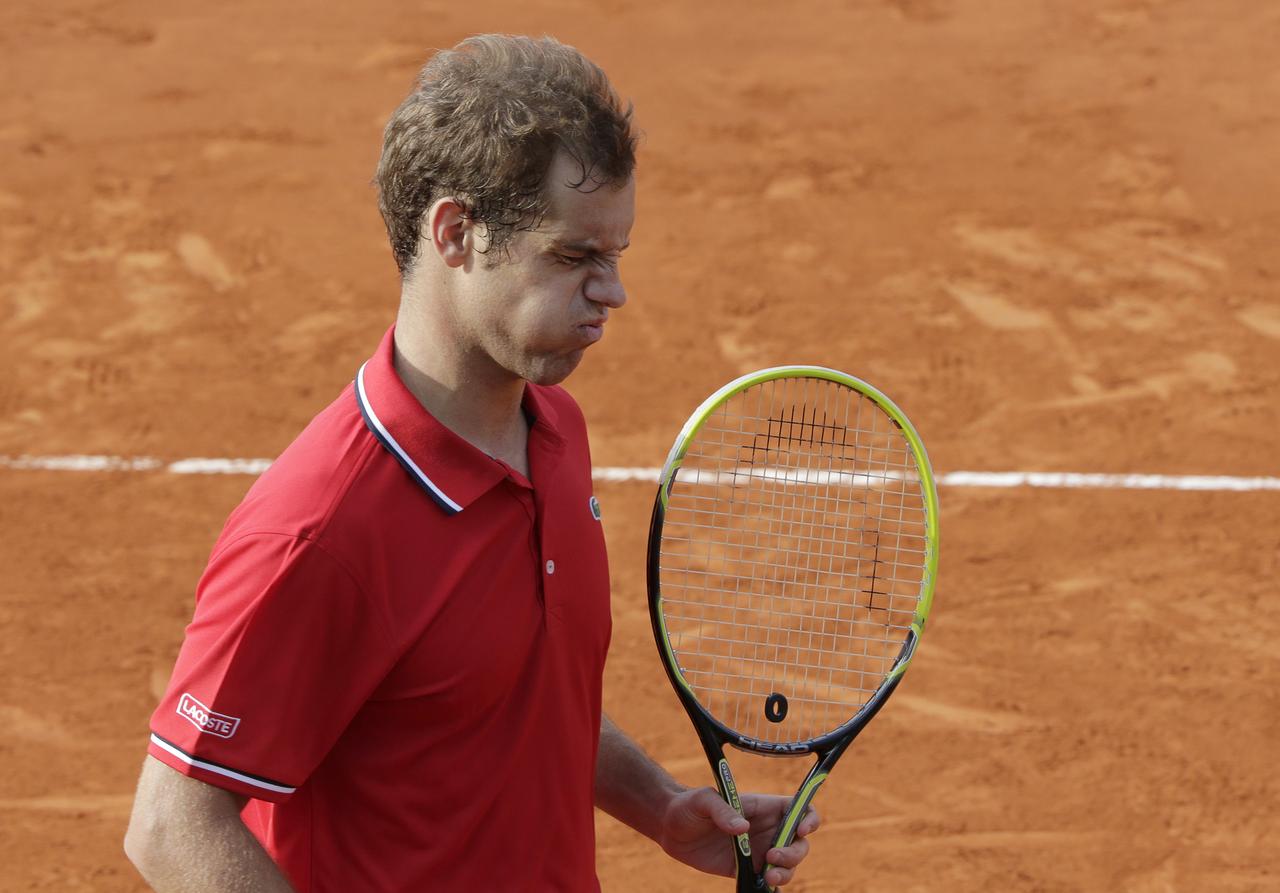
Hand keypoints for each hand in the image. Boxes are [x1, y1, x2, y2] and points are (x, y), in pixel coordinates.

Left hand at [657, 787, 820, 887]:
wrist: (670, 828)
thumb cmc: (689, 805)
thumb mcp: (703, 800)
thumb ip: (723, 810)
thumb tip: (742, 829)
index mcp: (763, 807)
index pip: (799, 809)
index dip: (809, 818)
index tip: (801, 829)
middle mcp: (766, 829)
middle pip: (799, 842)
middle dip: (795, 852)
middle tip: (772, 856)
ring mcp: (759, 850)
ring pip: (789, 864)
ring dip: (786, 872)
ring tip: (767, 875)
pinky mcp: (747, 869)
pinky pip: (770, 880)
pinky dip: (774, 886)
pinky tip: (764, 885)